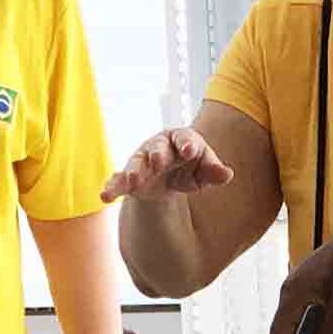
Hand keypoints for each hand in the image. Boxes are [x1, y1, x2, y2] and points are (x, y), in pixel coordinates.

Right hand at [99, 125, 233, 205]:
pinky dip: (112, 187)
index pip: (185, 138)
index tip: (188, 150)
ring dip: (134, 171)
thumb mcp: (204, 171)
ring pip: (137, 163)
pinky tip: (105, 195)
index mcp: (181, 140)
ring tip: (132, 179)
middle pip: (158, 148)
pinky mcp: (130, 178)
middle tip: (158, 161)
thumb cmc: (191, 167)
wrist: (170, 174)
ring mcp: (142, 161)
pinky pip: (118, 181)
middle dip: (158, 154)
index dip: (186, 144)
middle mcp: (159, 147)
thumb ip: (214, 171)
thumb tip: (227, 174)